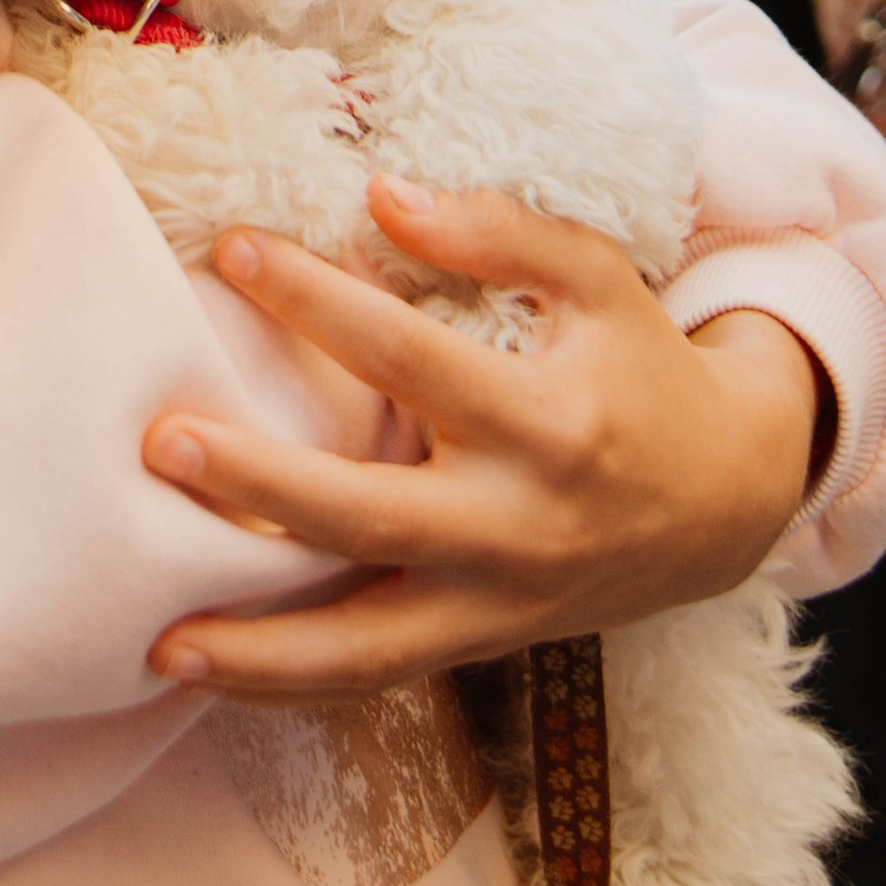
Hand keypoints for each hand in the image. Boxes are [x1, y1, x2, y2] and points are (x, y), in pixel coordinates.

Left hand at [143, 176, 824, 697]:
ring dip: (259, 651)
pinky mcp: (482, 644)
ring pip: (367, 646)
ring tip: (159, 640)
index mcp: (545, 423)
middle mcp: (516, 526)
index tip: (232, 249)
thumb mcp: (599, 281)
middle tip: (162, 442)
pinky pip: (377, 680)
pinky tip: (208, 673)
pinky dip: (292, 689)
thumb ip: (498, 233)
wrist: (726, 502)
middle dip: (260, 485)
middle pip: (370, 516)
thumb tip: (382, 197)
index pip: (410, 357)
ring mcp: (497, 603)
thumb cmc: (641, 368)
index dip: (320, 301)